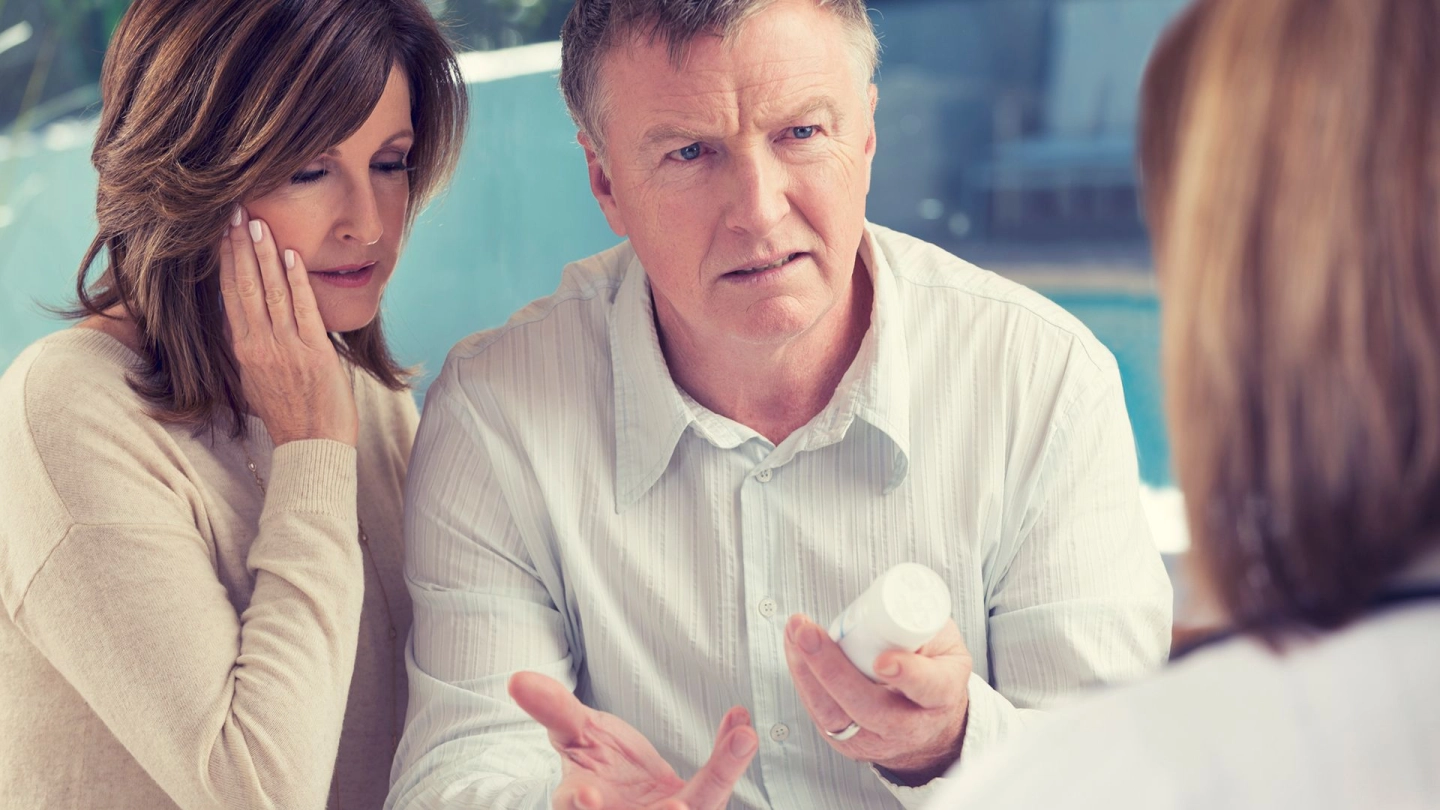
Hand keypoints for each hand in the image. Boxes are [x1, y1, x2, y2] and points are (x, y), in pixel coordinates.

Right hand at [219, 206, 357, 446]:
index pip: (231, 296)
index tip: (223, 233)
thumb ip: (252, 349)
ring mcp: (285, 348)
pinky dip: (296, 281)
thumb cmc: (290, 416)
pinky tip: (291, 256)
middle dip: (239, 247)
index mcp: (245, 350)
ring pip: (271, 293)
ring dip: (264, 256)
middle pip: (244, 287)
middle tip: (235, 212)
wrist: (311, 447)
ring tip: (258, 224)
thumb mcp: (256, 381)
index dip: (227, 262)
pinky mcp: (314, 353)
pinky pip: (303, 309)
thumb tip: (243, 322)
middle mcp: (259, 346)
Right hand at [508, 672, 757, 809]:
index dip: (583, 807)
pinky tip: (740, 724)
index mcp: (585, 806)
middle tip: (678, 806)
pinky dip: (730, 754)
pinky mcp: (698, 808)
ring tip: (740, 739)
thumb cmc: (595, 766)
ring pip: (699, 806)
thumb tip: (517, 678)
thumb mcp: (574, 734)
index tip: (591, 798)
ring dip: (720, 775)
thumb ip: (552, 708)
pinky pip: (719, 784)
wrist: (625, 786)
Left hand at [783, 614, 972, 784]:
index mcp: (941, 697)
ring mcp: (876, 740)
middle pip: (867, 707)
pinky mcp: (848, 741)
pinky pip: (820, 713)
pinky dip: (803, 678)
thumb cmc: (934, 672)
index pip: (928, 688)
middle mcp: (909, 727)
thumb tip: (889, 600)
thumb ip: (922, 622)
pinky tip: (794, 647)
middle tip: (808, 633)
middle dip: (831, 669)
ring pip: (835, 715)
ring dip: (807, 671)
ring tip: (795, 632)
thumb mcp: (945, 644)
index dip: (907, 674)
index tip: (882, 661)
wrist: (928, 724)